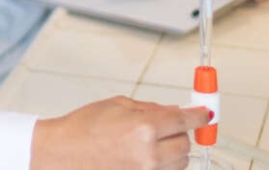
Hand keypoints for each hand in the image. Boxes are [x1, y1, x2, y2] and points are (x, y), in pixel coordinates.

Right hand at [31, 96, 209, 169]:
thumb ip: (150, 108)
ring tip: (151, 143)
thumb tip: (172, 111)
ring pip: (179, 163)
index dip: (200, 116)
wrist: (62, 154)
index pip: (185, 121)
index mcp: (144, 128)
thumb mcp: (117, 105)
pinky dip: (162, 165)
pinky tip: (148, 156)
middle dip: (180, 133)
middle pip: (185, 144)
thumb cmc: (82, 128)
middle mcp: (149, 154)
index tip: (206, 114)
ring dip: (173, 152)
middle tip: (168, 127)